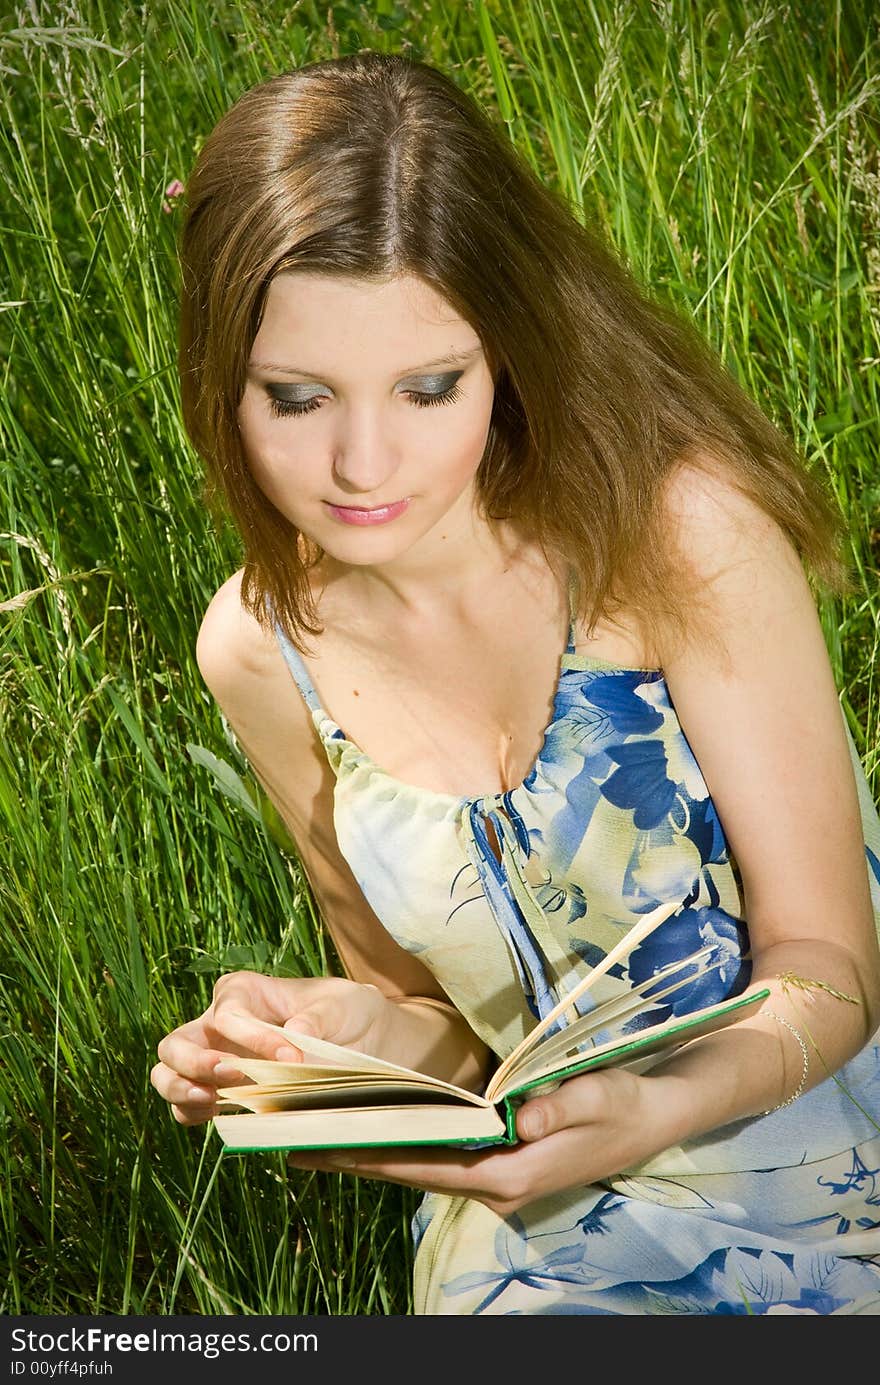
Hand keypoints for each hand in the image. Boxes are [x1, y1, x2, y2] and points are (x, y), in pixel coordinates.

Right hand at [150, 972, 390, 1126]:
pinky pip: (187, 1108)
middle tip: (234, 1075)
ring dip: (181, 1089)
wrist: (363, 1043)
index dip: (253, 1036)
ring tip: (212, 1101)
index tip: (291, 1059)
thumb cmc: (346, 1012)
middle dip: (195, 1061)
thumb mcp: (342, 1003)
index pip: (229, 1012)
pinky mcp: (221, 1095)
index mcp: (244, 992)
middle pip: (178, 1042)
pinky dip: (192, 1115)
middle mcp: (219, 1026)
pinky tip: (218, 1116)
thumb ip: (318, 1016)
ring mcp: (214, 1062)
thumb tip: (294, 1034)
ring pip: (168, 1074)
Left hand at [285, 1065, 675, 1215]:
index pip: (428, 1165)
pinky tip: (376, 1121)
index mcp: (511, 1172)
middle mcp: (497, 1180)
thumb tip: (517, 1116)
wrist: (654, 1113)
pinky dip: (405, 1139)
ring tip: (321, 1129)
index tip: (327, 1145)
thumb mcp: (595, 1097)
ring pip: (423, 1161)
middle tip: (299, 1137)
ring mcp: (498, 1172)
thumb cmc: (623, 1103)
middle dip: (358, 1152)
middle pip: (414, 1167)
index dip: (375, 1155)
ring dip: (376, 1146)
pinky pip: (441, 1152)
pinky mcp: (502, 1158)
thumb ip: (556, 1108)